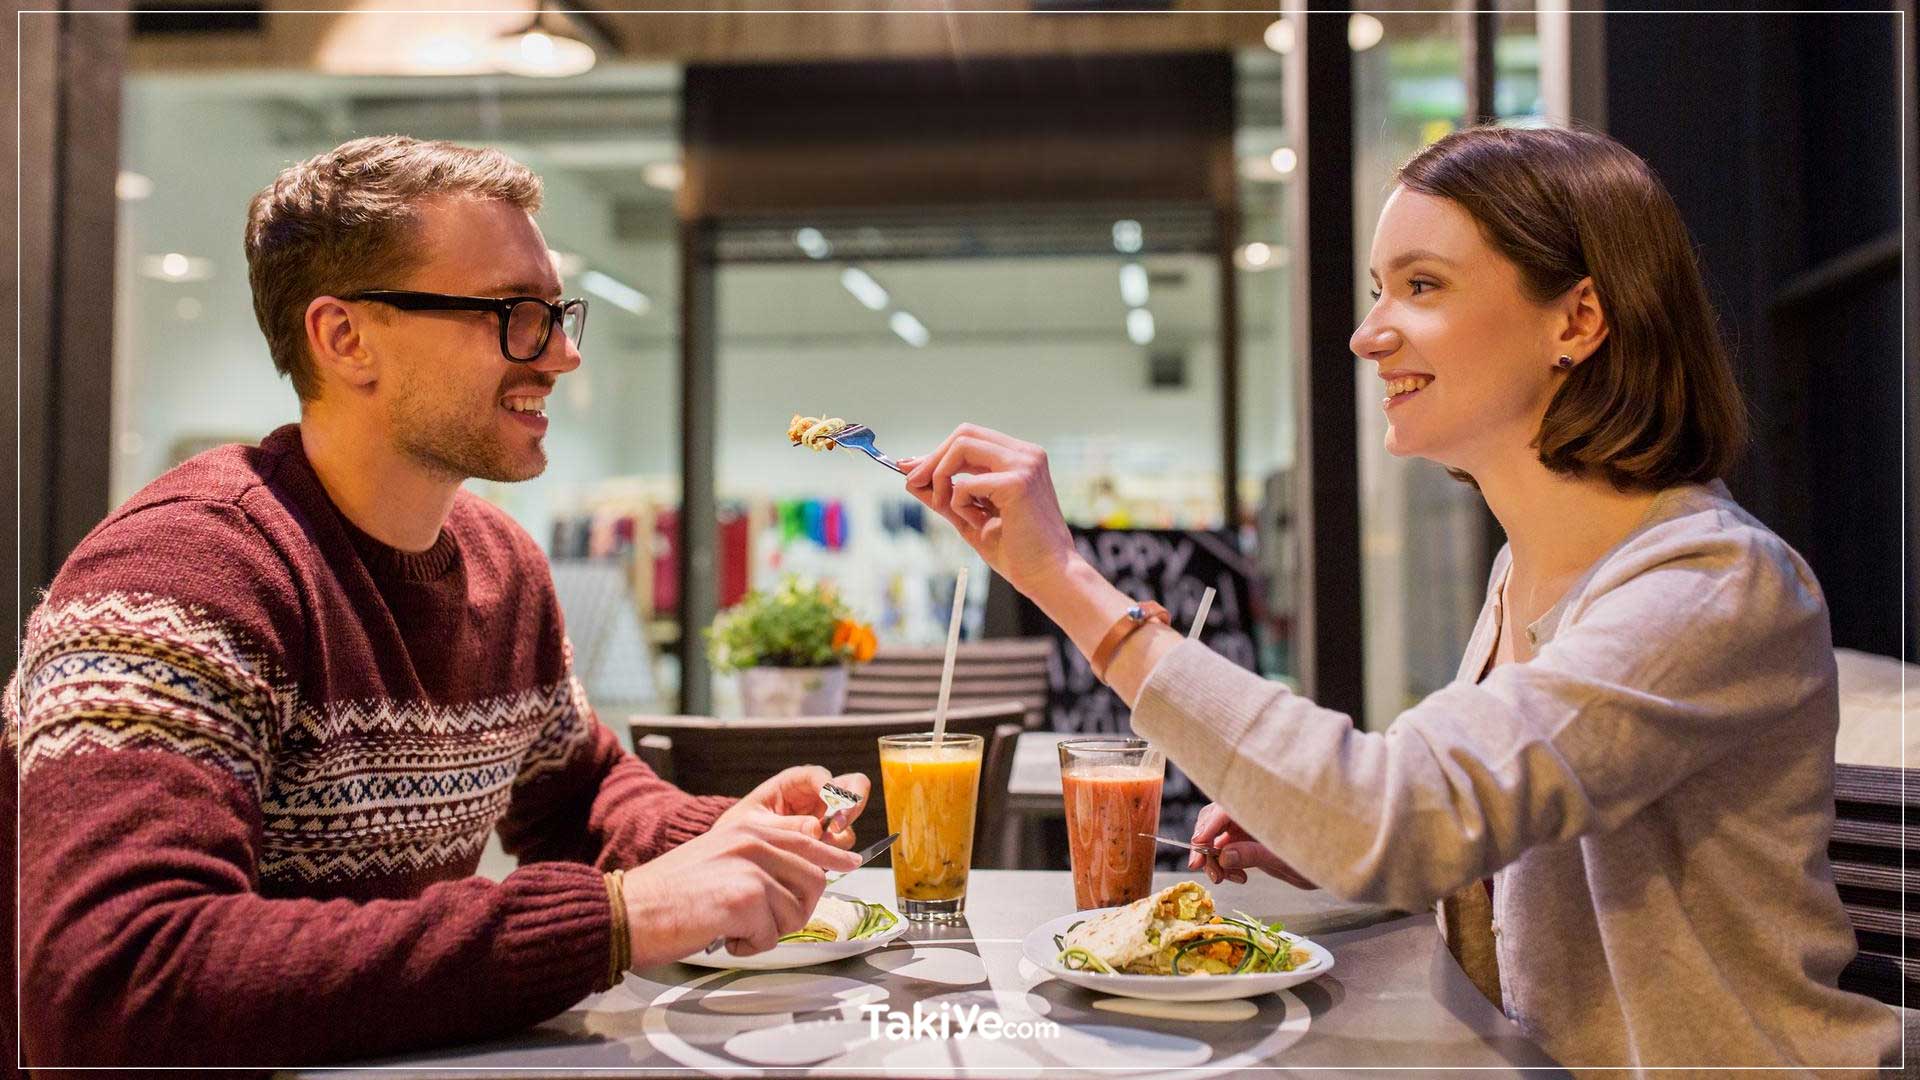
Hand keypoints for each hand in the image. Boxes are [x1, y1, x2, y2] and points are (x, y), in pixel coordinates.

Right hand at [622, 817, 861, 965]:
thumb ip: (760, 856)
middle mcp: (754, 840)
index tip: (849, 862)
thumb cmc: (670, 892)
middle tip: (763, 920)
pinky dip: (751, 945)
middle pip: (815, 878)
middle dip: (797, 909)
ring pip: (798, 910)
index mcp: (749, 827)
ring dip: (770, 930)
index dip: (833, 855)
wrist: (630, 910)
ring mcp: (752, 868)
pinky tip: (723, 935)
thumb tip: (803, 870)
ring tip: (734, 925)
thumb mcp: (720, 855)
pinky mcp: (746, 899)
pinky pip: (773, 935)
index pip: (809, 839)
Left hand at [718, 765, 870, 848]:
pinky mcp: (827, 841)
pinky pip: (841, 846)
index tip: (831, 804)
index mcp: (795, 782)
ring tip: (814, 851)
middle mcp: (816, 797)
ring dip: (839, 837)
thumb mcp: (755, 824)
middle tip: (839, 825)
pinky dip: (834, 855)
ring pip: (849, 821)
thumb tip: (816, 830)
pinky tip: (813, 862)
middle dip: (853, 803)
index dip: (830, 788)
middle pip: (854, 786)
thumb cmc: (741, 829)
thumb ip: (784, 826)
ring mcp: (825, 819)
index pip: (822, 776)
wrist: (736, 851)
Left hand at [899, 424, 1077, 594]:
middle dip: (932, 458)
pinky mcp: (1018, 482)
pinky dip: (958, 503)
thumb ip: (945, 496)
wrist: (1048, 576)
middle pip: (963, 434)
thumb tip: (910, 477)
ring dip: (941, 476)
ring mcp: (1024, 464)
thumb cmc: (1017, 552)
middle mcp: (1026, 454)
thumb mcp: (971, 518)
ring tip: (942, 505)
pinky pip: (965, 483)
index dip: (937, 452)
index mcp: (1021, 458)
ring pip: (961, 447)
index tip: (910, 468)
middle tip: (912, 482)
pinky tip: (976, 522)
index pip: (971, 439)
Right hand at [1189, 802, 1317, 889]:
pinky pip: (1226, 848)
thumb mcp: (1287, 860)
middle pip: (1214, 818)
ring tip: (1224, 878)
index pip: (1225, 808)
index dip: (1208, 826)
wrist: (1335, 866)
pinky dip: (1223, 864)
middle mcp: (1252, 813)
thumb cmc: (1320, 857)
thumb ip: (1255, 855)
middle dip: (1204, 843)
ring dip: (1212, 857)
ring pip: (1216, 835)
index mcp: (1262, 807)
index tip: (1199, 846)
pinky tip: (1237, 876)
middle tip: (1204, 869)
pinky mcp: (1249, 840)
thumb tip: (1223, 855)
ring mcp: (1249, 826)